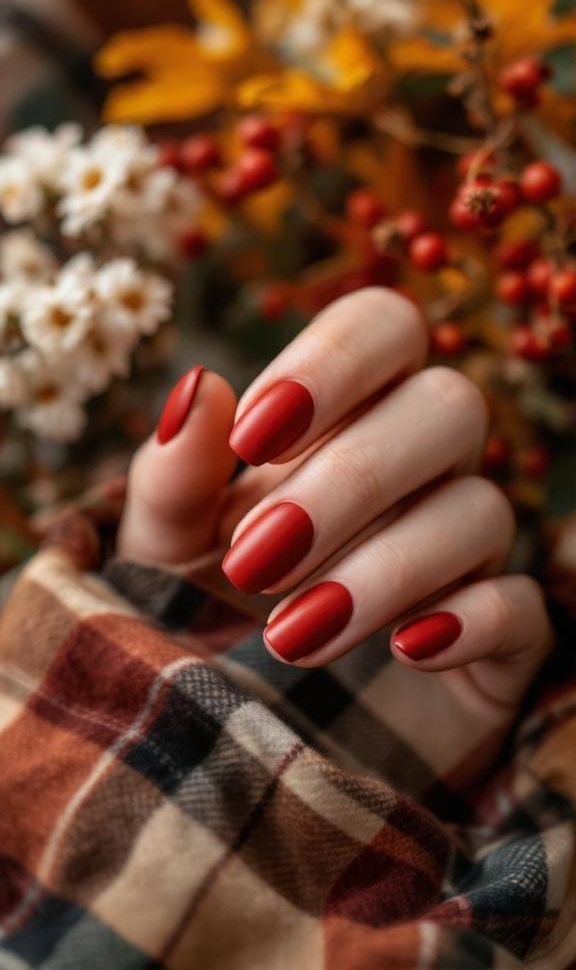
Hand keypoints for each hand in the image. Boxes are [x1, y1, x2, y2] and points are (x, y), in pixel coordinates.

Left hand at [118, 289, 550, 718]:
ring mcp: (466, 552)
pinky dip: (471, 621)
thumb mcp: (164, 552)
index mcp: (343, 420)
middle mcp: (420, 469)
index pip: (384, 328)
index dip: (333, 363)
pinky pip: (522, 607)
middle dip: (354, 478)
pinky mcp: (498, 640)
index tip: (253, 436)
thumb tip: (198, 384)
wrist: (243, 738)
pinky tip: (405, 650)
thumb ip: (174, 476)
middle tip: (255, 561)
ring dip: (388, 566)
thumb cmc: (203, 618)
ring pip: (481, 510)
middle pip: (450, 407)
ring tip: (292, 634)